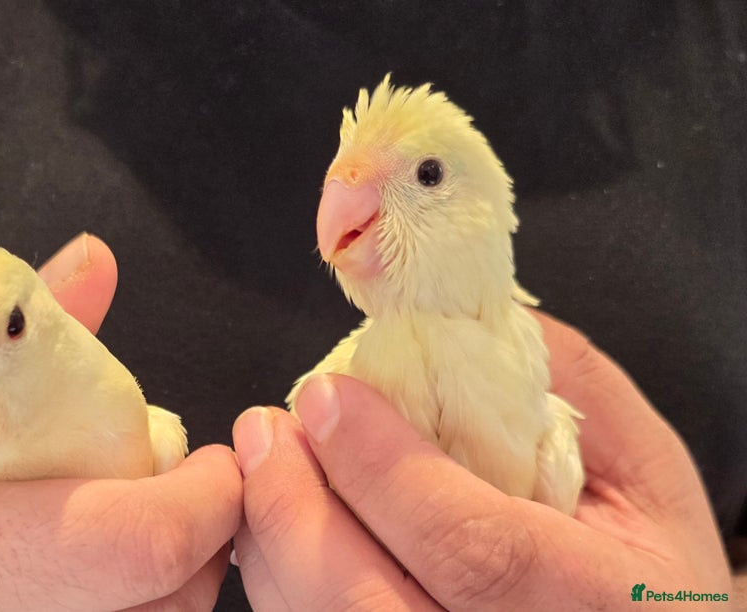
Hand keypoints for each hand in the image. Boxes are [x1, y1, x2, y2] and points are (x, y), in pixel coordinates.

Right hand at [0, 233, 241, 610]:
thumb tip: (89, 266)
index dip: (200, 499)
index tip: (214, 458)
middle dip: (196, 539)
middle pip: (148, 611)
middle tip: (165, 475)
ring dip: (159, 578)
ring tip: (113, 511)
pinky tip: (69, 556)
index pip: (115, 548)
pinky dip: (109, 602)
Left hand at [232, 310, 733, 609]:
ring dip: (274, 543)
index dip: (384, 468)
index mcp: (600, 601)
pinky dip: (281, 580)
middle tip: (265, 429)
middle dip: (296, 509)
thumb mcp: (645, 468)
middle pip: (374, 605)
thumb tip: (454, 317)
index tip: (327, 396)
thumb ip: (568, 388)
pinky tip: (278, 522)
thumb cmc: (648, 572)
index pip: (473, 545)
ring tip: (263, 465)